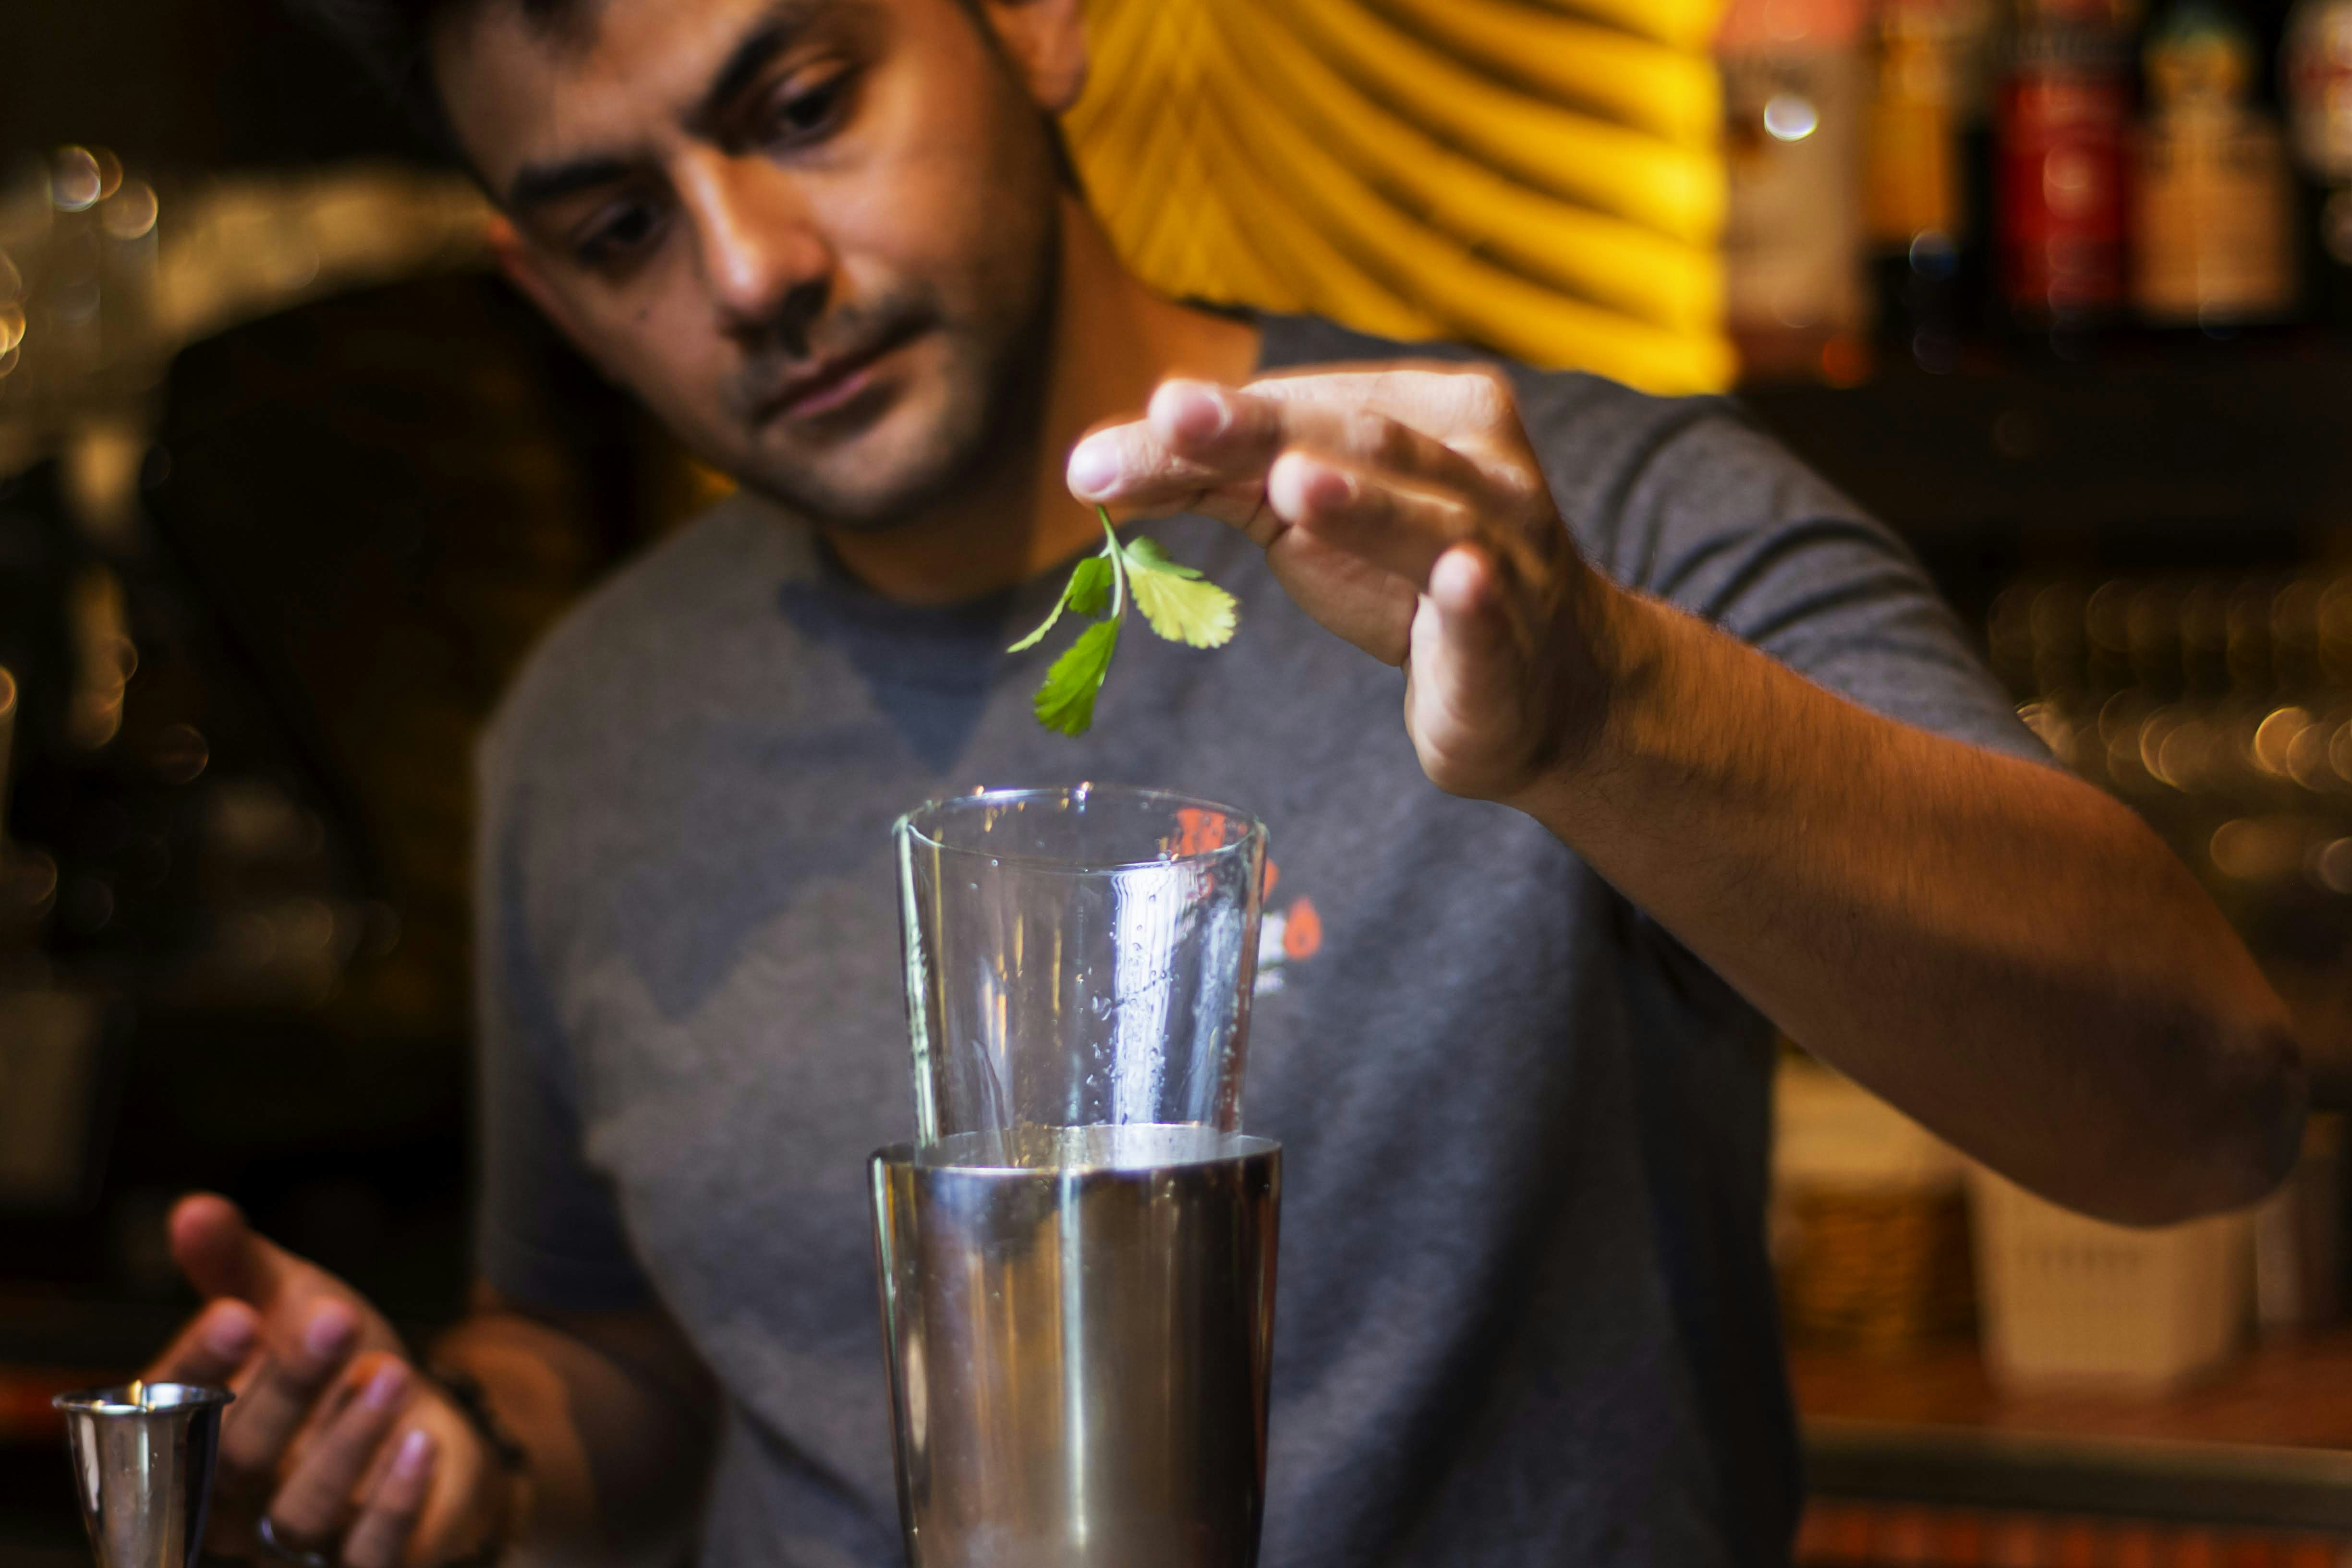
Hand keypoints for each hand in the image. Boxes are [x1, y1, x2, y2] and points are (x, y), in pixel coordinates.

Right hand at [143, 1195, 507, 1567]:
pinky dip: (394, 1502)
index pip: (170, 1410)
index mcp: (188, 1438)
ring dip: (348, 1440)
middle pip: (237, 1458)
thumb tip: (193, 1208)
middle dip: (287, 1388)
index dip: (200, 1365)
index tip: (237, 1313)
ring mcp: (293, 1545)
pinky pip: (369, 1552)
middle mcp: (227, 1504)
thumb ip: (238, 1264)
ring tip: (390, 1371)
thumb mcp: (290, 1299)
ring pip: (302, 1511)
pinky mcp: (363, 1561)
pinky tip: (423, 1443)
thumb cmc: (336, 1358)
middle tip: (336, 1319)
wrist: (426, 1413)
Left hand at [1066, 367, 1623, 803]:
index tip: (1098, 458)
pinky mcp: (1508, 637)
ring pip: (1427, 516)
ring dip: (1363, 501)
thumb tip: (1092, 462)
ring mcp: (1503, 550)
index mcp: (1428, 411)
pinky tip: (1456, 581)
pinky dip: (1471, 595)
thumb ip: (1219, 479)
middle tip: (1172, 414)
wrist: (1545, 687)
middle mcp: (1474, 465)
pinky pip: (1487, 610)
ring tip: (1295, 484)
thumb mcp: (1307, 516)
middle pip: (1352, 439)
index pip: (1296, 409)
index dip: (1201, 427)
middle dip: (1258, 429)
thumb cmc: (1406, 581)